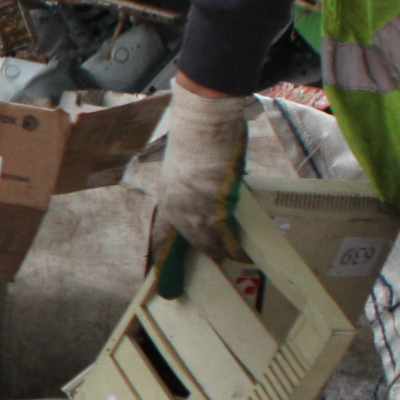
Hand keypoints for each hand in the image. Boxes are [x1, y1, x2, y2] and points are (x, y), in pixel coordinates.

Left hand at [149, 81, 250, 295]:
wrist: (204, 119)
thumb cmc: (200, 136)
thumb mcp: (189, 168)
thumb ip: (193, 188)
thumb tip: (209, 200)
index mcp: (167, 196)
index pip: (162, 235)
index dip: (164, 258)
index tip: (164, 280)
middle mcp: (175, 205)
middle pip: (184, 242)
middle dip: (198, 256)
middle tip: (212, 266)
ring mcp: (193, 206)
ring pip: (204, 241)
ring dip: (218, 252)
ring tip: (232, 259)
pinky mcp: (212, 203)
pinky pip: (221, 233)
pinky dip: (230, 245)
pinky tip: (237, 252)